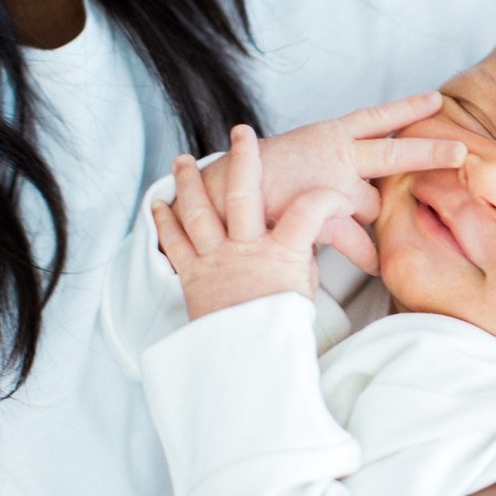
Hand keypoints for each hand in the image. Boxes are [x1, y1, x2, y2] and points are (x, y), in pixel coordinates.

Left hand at [154, 125, 363, 319]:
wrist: (246, 364)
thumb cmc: (279, 331)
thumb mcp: (304, 294)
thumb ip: (303, 262)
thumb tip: (307, 244)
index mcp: (283, 255)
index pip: (311, 211)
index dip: (327, 197)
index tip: (336, 193)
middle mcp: (247, 250)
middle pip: (245, 193)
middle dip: (244, 158)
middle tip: (243, 132)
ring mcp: (216, 260)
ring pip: (199, 212)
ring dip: (189, 183)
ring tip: (183, 160)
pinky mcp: (192, 276)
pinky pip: (174, 243)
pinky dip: (164, 222)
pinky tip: (159, 204)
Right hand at [194, 92, 464, 236]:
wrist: (219, 193)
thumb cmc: (264, 178)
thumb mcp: (304, 158)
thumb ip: (338, 166)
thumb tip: (367, 186)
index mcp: (331, 135)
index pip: (376, 118)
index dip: (407, 107)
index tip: (436, 99)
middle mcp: (335, 154)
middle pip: (392, 151)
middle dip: (430, 151)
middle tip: (461, 151)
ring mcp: (328, 183)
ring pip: (374, 207)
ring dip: (371, 220)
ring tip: (353, 224)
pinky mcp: (319, 212)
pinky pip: (358, 241)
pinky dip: (368, 255)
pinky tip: (378, 266)